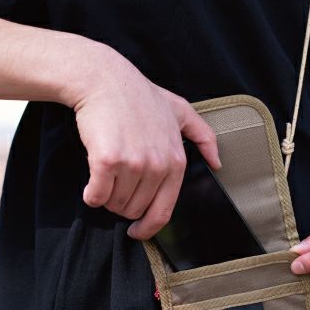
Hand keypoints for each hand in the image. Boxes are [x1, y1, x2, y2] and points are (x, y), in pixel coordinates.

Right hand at [68, 45, 220, 239]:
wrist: (104, 79)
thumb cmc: (138, 95)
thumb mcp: (180, 110)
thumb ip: (203, 136)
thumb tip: (218, 163)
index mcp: (176, 162)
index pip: (163, 212)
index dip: (147, 228)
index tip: (136, 230)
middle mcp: (158, 166)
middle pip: (134, 210)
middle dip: (121, 203)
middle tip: (115, 181)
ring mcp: (133, 164)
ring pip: (114, 204)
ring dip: (106, 196)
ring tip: (105, 173)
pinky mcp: (108, 161)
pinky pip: (96, 196)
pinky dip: (91, 195)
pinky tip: (90, 183)